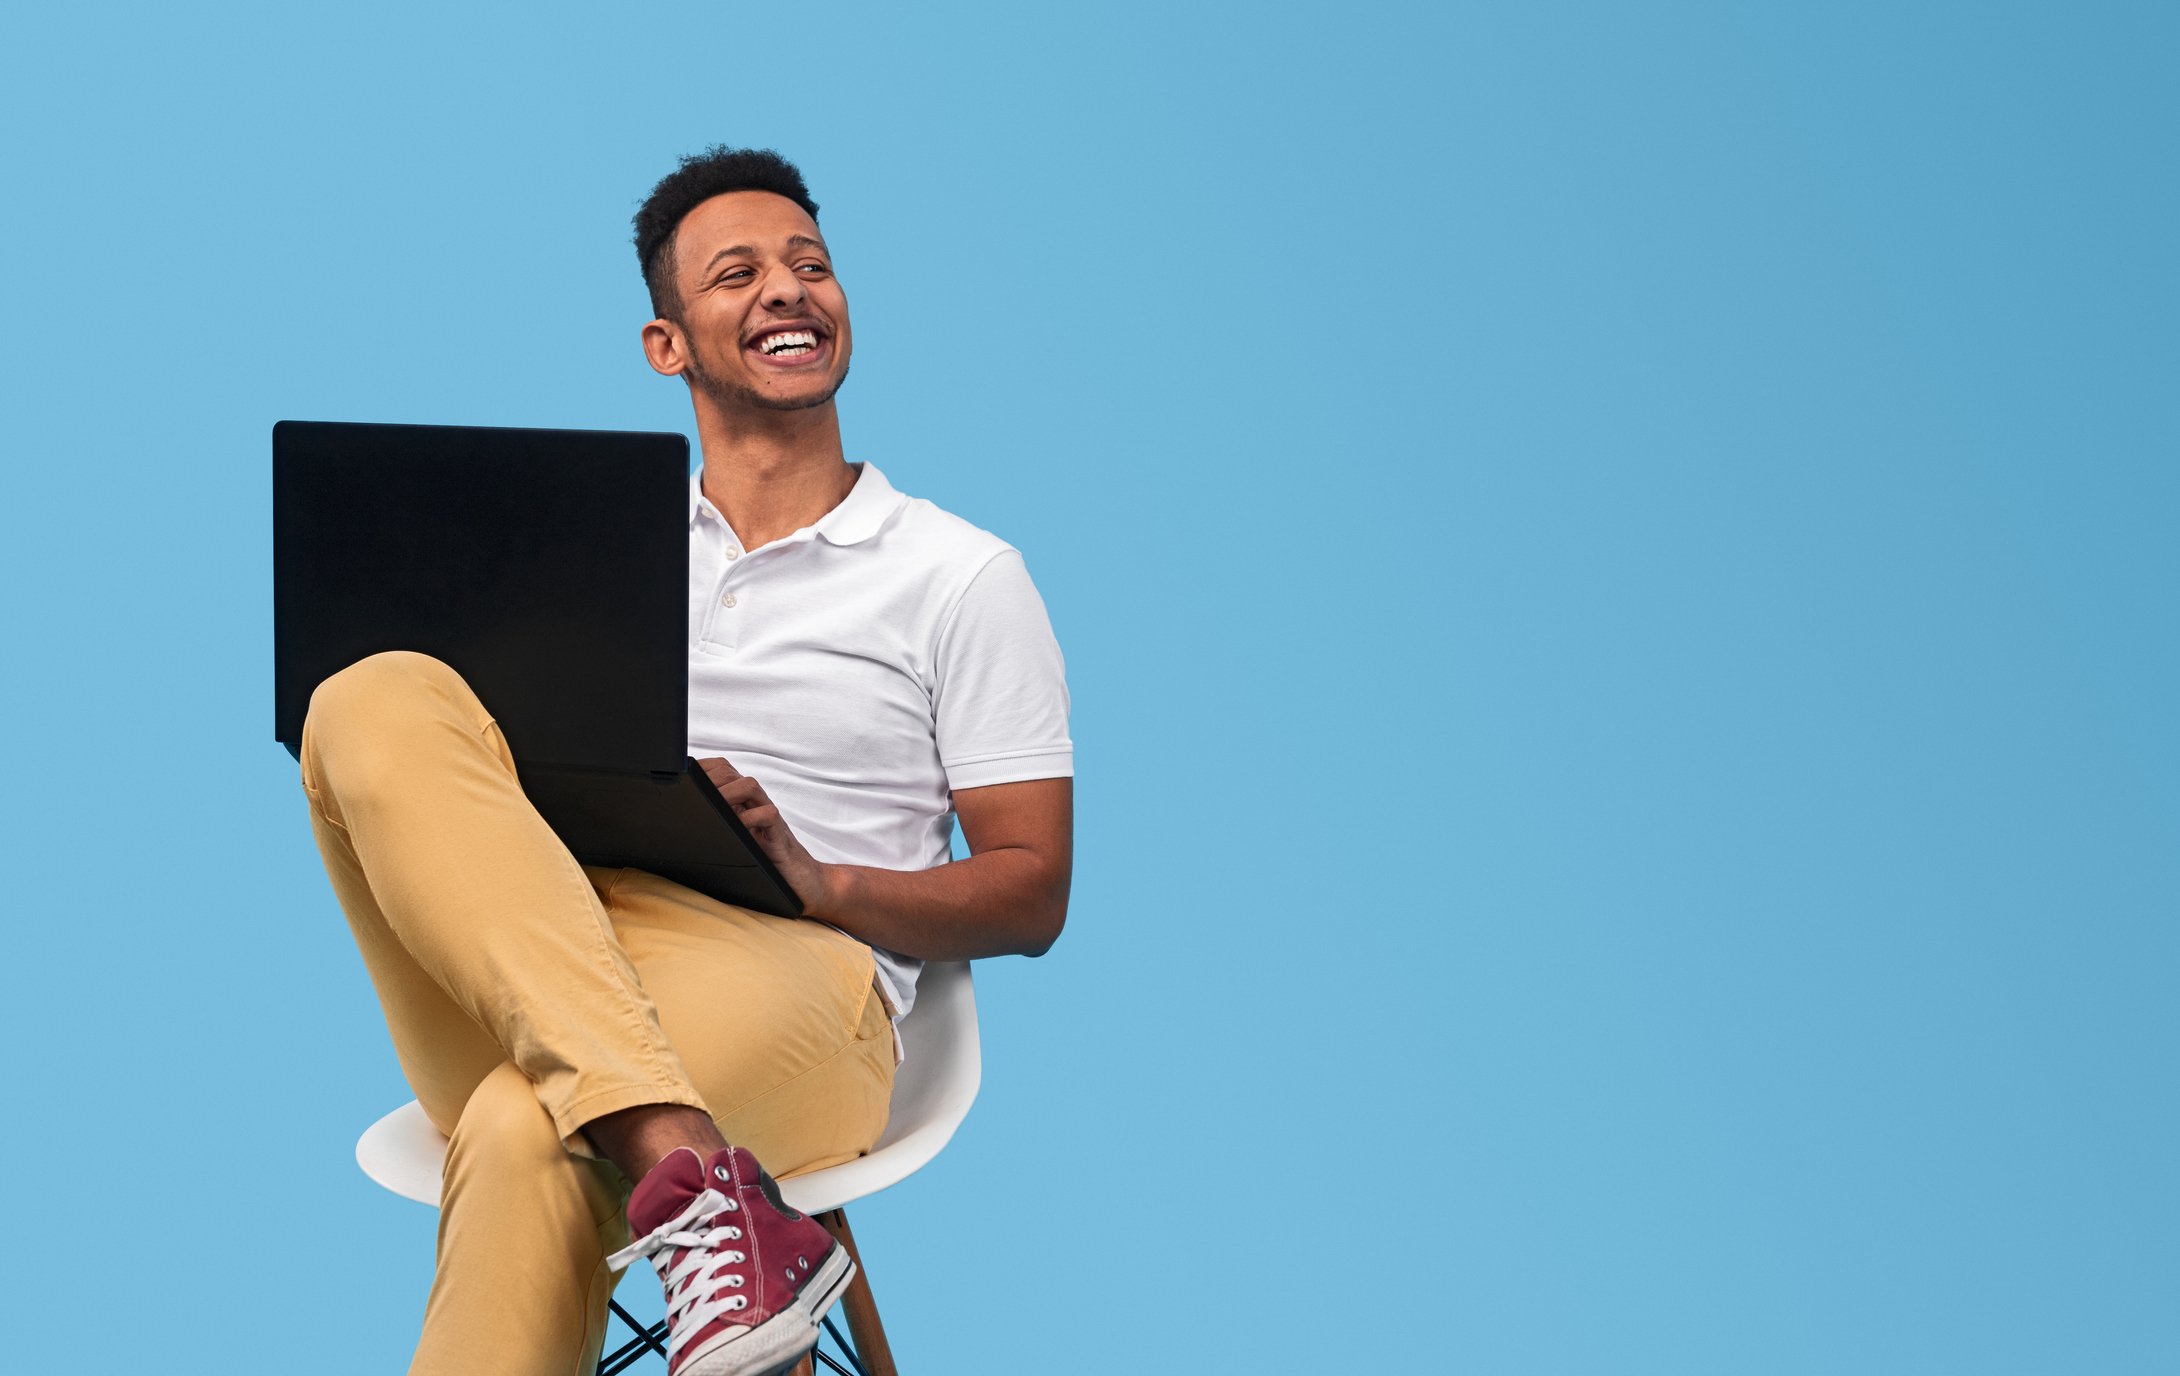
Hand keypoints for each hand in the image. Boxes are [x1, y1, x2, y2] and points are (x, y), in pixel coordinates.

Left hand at [696, 757, 838, 912]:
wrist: (800, 880)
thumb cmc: (762, 862)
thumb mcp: (733, 841)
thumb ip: (716, 825)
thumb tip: (681, 822)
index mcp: (740, 801)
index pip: (719, 770)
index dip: (699, 770)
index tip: (681, 780)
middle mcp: (754, 803)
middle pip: (730, 772)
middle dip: (708, 779)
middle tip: (690, 795)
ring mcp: (768, 815)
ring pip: (749, 785)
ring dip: (726, 793)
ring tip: (710, 808)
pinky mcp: (779, 833)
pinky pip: (768, 814)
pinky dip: (750, 818)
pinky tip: (738, 829)